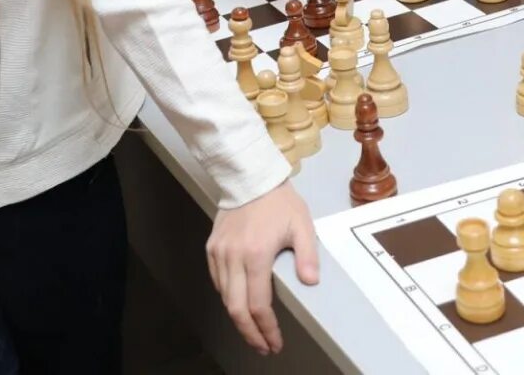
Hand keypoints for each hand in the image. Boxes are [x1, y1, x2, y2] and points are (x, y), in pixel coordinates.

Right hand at [206, 181, 317, 355]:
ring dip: (239, 319)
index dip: (266, 329)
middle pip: (236, 309)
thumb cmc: (278, 201)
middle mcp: (233, 257)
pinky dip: (228, 298)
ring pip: (225, 298)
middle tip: (263, 347)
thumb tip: (311, 282)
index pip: (258, 305)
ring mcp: (219, 253)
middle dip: (250, 333)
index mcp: (256, 255)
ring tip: (253, 332)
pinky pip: (217, 281)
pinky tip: (240, 304)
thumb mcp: (302, 225)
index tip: (275, 342)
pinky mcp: (212, 247)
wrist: (249, 177)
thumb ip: (307, 256)